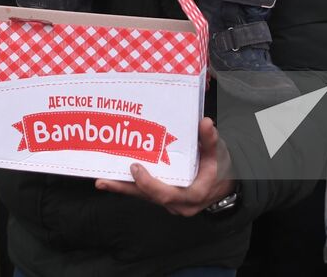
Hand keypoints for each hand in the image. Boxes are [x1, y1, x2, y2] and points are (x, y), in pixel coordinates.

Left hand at [94, 117, 236, 216]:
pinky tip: (113, 180)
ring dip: (123, 188)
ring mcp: (170, 202)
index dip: (148, 183)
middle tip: (103, 181)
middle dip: (125, 189)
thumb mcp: (218, 153)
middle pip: (148, 197)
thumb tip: (205, 123)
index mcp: (193, 195)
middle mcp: (179, 203)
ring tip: (102, 180)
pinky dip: (130, 187)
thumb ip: (210, 139)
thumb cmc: (221, 168)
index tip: (135, 168)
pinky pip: (145, 193)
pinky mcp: (164, 197)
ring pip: (144, 196)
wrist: (224, 182)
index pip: (166, 194)